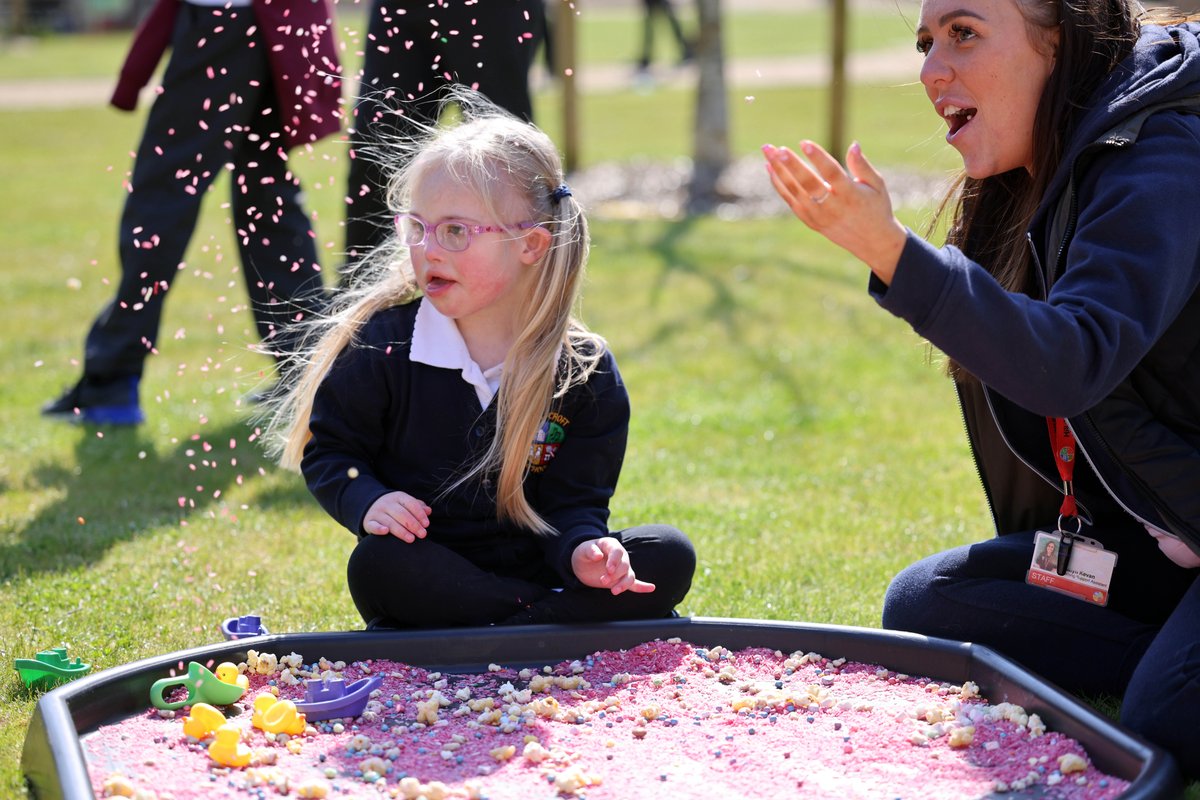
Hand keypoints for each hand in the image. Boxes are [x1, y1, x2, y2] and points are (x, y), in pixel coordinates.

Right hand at [362, 491, 430, 541]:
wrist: (370, 506)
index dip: (419, 514)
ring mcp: (377, 512)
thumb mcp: (405, 503)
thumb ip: (417, 507)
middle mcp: (387, 503)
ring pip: (390, 521)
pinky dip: (379, 528)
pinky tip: (386, 532)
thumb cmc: (394, 507)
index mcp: (398, 497)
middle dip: (413, 525)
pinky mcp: (368, 522)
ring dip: (401, 531)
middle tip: (422, 534)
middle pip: (402, 514)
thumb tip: (429, 511)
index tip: (426, 524)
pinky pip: (373, 525)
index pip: (411, 504)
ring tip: (411, 539)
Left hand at [571, 537, 655, 594]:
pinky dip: (642, 586)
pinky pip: (634, 583)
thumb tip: (598, 555)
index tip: (608, 570)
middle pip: (624, 566)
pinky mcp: (620, 579)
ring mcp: (622, 568)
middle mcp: (621, 556)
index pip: (618, 552)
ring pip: (629, 576)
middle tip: (603, 581)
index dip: (615, 561)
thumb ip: (590, 551)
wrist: (583, 563)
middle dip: (615, 575)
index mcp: (612, 545)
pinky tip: (651, 588)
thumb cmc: (584, 553)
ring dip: (623, 584)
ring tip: (613, 591)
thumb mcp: (583, 550)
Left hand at [762, 140, 907, 284]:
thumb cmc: (876, 207)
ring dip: (778, 170)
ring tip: (767, 150)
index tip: (804, 142)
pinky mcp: (809, 220)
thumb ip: (863, 165)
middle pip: (807, 183)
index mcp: (850, 195)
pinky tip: (769, 167)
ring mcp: (817, 216)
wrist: (872, 242)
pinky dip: (778, 184)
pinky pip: (790, 200)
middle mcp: (831, 207)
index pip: (831, 173)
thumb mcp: (877, 185)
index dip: (818, 157)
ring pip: (794, 191)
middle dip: (791, 165)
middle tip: (777, 149)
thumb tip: (853, 144)